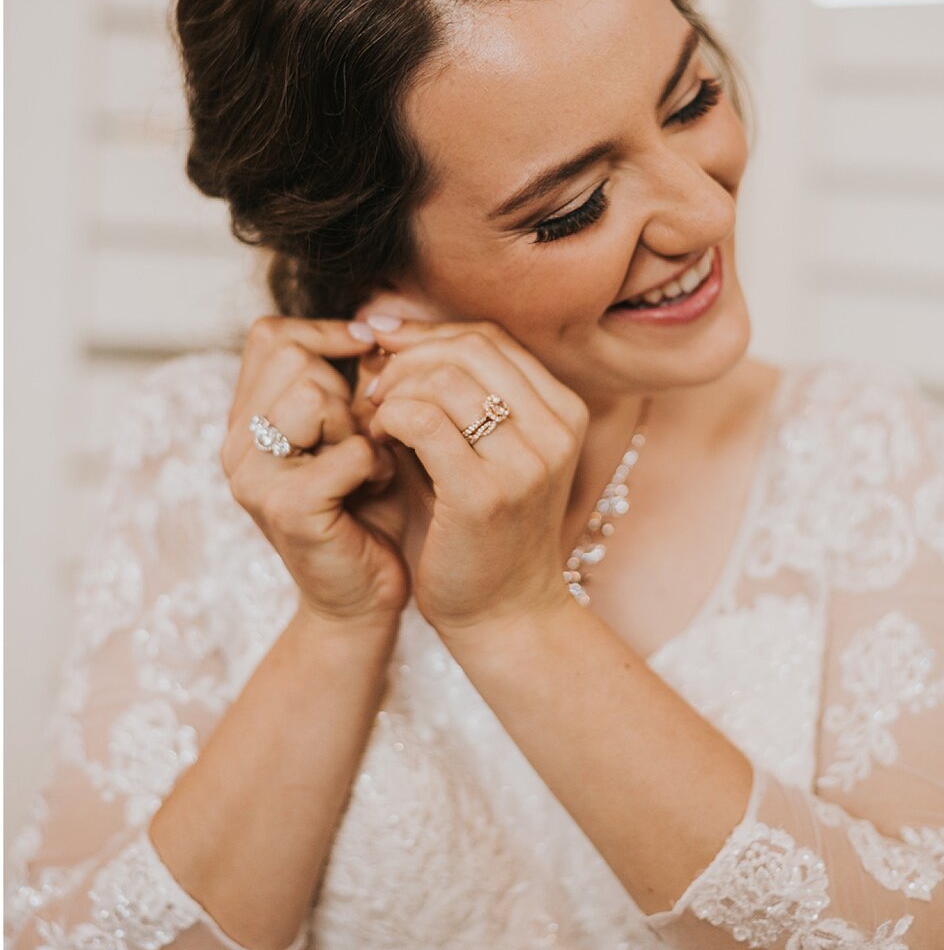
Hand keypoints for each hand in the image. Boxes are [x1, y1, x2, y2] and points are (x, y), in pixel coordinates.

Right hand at [220, 315, 410, 628]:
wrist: (361, 597)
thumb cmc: (367, 509)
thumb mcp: (356, 430)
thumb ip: (355, 381)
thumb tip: (377, 321)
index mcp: (246, 420)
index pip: (270, 335)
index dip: (326, 332)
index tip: (369, 352)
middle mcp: (236, 445)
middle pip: (293, 357)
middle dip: (344, 389)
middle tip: (363, 436)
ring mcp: (253, 478)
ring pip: (310, 394)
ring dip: (356, 424)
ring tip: (368, 461)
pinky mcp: (286, 509)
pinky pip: (345, 449)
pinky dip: (372, 463)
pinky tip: (374, 487)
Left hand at [362, 318, 589, 632]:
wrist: (504, 616)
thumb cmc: (481, 531)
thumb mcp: (480, 450)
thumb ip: (449, 394)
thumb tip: (388, 333)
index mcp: (563, 412)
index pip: (491, 338)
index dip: (430, 333)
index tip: (387, 347)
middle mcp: (555, 430)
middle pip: (471, 348)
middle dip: (409, 356)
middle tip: (374, 386)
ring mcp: (526, 462)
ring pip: (445, 379)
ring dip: (396, 389)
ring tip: (376, 417)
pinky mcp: (485, 494)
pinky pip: (424, 421)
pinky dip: (390, 418)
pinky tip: (379, 440)